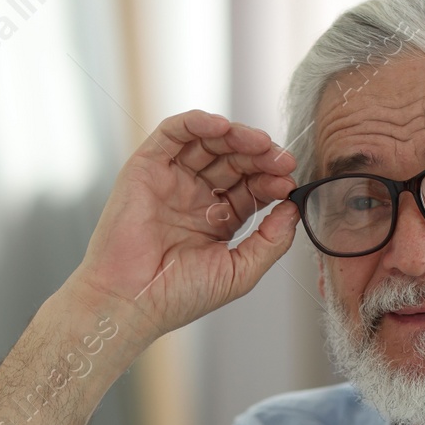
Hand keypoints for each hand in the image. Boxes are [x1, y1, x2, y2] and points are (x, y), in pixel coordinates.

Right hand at [64, 109, 300, 345]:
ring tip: (260, 143)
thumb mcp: (239, 272)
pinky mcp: (146, 167)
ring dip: (237, 136)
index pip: (253, 187)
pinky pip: (173, 133)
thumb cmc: (178, 295)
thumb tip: (294, 208)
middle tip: (282, 159)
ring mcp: (172, 180)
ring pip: (209, 143)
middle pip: (235, 161)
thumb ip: (271, 241)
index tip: (290, 183)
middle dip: (262, 156)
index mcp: (219, 220)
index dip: (273, 181)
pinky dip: (198, 122)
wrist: (130, 301)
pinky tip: (222, 127)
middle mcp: (196, 196)